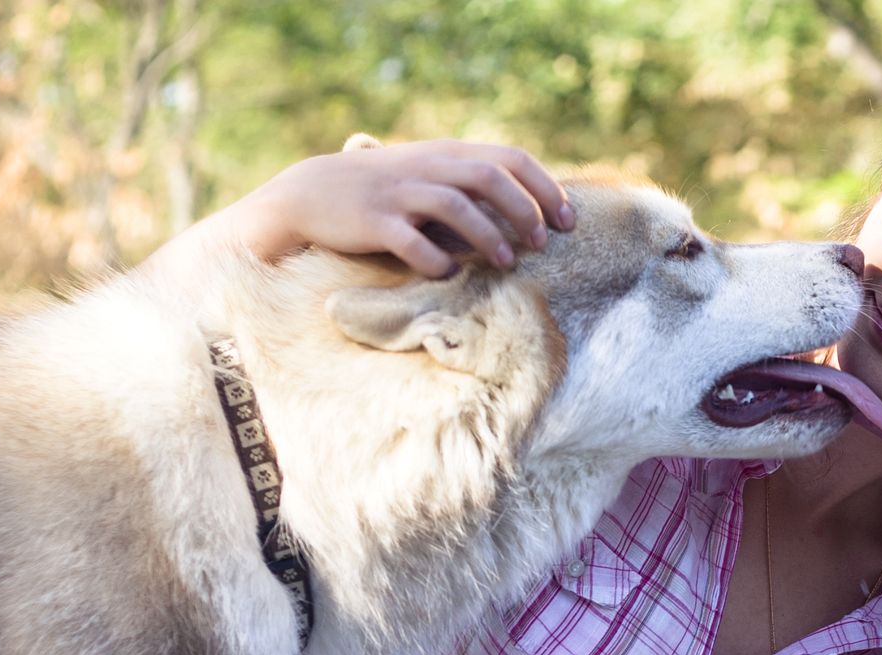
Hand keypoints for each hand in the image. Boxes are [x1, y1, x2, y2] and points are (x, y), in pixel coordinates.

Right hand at [227, 139, 576, 276]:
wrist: (313, 193)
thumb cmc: (387, 192)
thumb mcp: (433, 175)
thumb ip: (475, 184)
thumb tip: (534, 211)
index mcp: (448, 154)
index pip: (511, 159)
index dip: (545, 189)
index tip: (568, 222)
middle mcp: (427, 167)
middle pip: (489, 176)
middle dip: (523, 210)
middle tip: (541, 243)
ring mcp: (399, 193)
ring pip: (454, 204)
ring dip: (487, 235)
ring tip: (507, 263)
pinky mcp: (373, 222)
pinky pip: (410, 241)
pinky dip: (434, 260)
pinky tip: (449, 274)